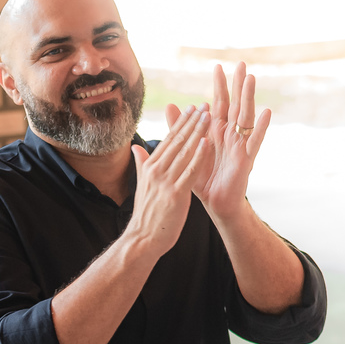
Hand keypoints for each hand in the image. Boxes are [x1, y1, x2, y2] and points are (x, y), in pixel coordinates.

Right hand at [128, 104, 209, 253]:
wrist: (144, 238)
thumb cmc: (147, 213)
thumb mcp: (142, 185)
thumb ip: (141, 164)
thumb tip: (135, 147)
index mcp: (150, 166)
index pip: (168, 139)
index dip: (181, 123)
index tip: (191, 108)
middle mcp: (156, 170)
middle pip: (177, 140)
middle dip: (192, 121)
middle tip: (204, 105)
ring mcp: (165, 181)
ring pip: (184, 151)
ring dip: (198, 132)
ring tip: (209, 116)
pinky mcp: (176, 194)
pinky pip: (190, 170)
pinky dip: (199, 155)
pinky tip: (208, 142)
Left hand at [165, 62, 270, 221]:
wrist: (215, 203)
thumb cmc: (203, 178)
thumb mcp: (188, 149)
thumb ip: (180, 128)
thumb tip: (170, 105)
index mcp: (217, 131)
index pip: (219, 103)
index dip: (219, 86)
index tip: (217, 67)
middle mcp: (231, 134)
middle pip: (236, 104)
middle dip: (237, 84)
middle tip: (240, 64)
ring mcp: (240, 144)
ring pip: (246, 116)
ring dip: (248, 97)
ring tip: (250, 79)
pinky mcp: (246, 158)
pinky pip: (255, 140)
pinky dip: (262, 126)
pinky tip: (267, 112)